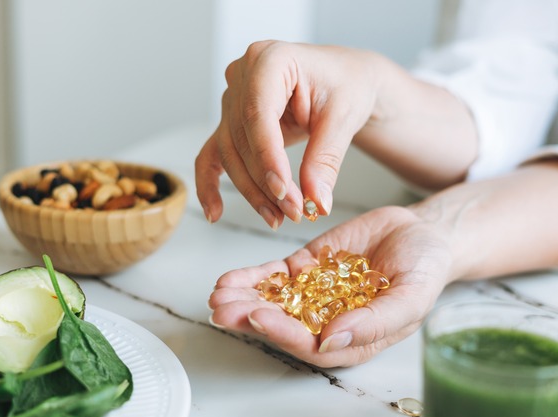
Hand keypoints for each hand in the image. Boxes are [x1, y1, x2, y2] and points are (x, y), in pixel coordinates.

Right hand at [195, 40, 384, 228]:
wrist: (346, 81)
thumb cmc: (347, 85)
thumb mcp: (344, 118)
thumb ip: (325, 159)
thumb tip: (316, 201)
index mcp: (270, 59)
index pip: (258, 114)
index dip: (267, 157)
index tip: (284, 191)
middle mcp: (242, 74)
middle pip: (242, 138)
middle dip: (266, 182)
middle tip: (294, 212)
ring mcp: (233, 98)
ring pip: (230, 153)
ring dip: (252, 190)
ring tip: (278, 217)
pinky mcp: (231, 121)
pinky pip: (213, 154)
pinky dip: (210, 183)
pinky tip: (216, 212)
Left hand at [207, 205, 450, 367]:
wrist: (423, 233)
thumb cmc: (426, 270)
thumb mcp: (411, 297)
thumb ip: (374, 322)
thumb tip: (332, 342)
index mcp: (352, 338)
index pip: (311, 345)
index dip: (283, 334)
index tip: (259, 318)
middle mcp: (328, 321)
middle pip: (283, 325)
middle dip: (250, 318)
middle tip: (223, 310)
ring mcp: (315, 293)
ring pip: (273, 301)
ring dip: (243, 299)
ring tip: (218, 295)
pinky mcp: (307, 268)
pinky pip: (275, 276)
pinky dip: (252, 277)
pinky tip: (229, 279)